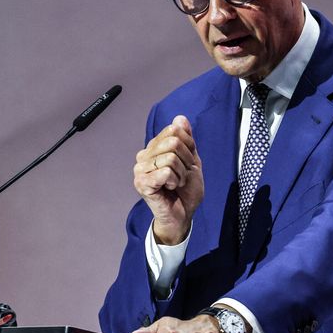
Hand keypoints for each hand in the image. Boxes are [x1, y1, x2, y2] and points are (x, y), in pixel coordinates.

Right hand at [133, 115, 203, 244]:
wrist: (183, 214)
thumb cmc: (186, 190)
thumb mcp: (191, 160)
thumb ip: (187, 139)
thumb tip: (180, 118)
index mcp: (154, 147)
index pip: (174, 130)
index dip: (188, 146)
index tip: (187, 162)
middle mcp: (144, 156)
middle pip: (173, 142)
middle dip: (186, 160)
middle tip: (182, 175)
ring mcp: (140, 169)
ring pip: (170, 157)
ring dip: (181, 173)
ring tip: (176, 183)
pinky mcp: (141, 183)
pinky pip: (166, 171)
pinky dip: (175, 180)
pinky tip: (170, 188)